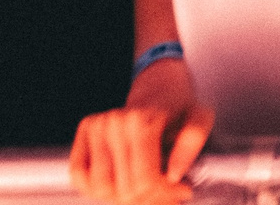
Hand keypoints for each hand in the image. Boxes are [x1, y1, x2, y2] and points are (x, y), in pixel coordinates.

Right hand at [71, 100, 215, 204]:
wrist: (160, 86)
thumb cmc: (180, 107)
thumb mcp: (200, 119)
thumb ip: (192, 143)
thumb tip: (174, 173)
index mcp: (142, 121)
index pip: (145, 180)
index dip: (164, 193)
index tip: (179, 189)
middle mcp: (114, 122)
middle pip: (124, 189)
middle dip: (148, 198)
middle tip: (164, 191)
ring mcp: (96, 127)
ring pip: (100, 188)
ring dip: (123, 196)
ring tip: (143, 185)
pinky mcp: (84, 132)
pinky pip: (79, 176)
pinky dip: (97, 187)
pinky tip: (119, 179)